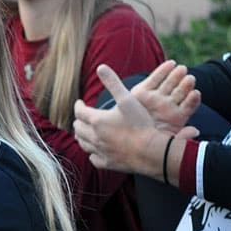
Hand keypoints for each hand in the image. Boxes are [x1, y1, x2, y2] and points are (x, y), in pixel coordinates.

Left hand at [72, 64, 198, 173]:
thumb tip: (101, 67)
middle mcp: (94, 137)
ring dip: (82, 136)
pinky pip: (93, 158)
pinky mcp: (107, 163)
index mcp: (96, 120)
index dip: (78, 105)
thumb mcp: (127, 99)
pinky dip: (92, 152)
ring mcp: (100, 151)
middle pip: (78, 128)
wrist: (152, 151)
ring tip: (86, 131)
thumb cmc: (141, 123)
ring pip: (83, 143)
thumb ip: (113, 83)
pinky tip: (96, 149)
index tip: (80, 103)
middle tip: (83, 116)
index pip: (79, 111)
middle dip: (79, 120)